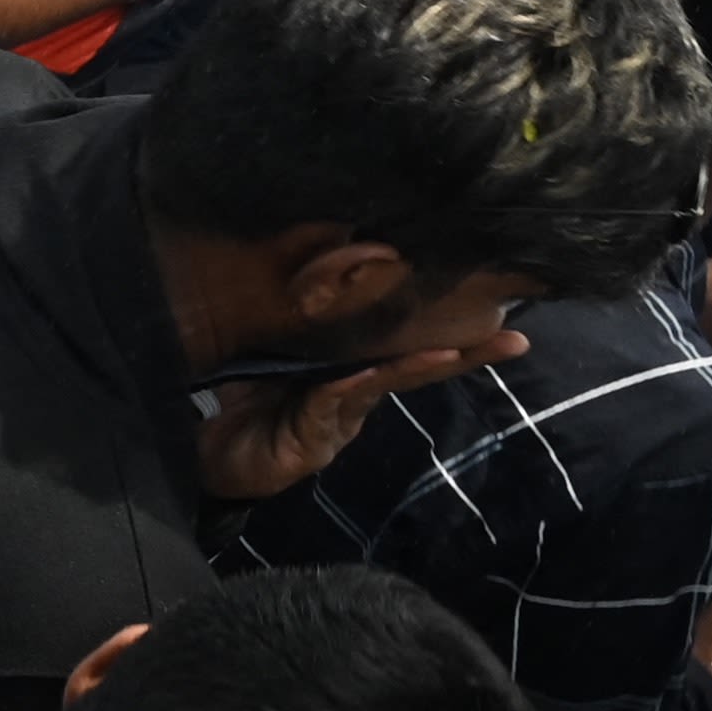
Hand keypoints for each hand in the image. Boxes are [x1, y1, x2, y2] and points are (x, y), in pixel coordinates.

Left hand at [197, 328, 526, 502]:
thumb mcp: (261, 351)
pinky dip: (359, 385)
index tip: (485, 300)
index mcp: (342, 367)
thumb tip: (313, 256)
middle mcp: (349, 392)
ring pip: (386, 384)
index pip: (396, 338)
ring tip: (456, 351)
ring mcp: (338, 419)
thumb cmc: (234, 399)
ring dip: (422, 367)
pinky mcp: (314, 443)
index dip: (436, 321)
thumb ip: (287, 319)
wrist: (200, 454)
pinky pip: (339, 402)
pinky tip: (378, 373)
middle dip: (463, 352)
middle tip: (511, 338)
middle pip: (411, 364)